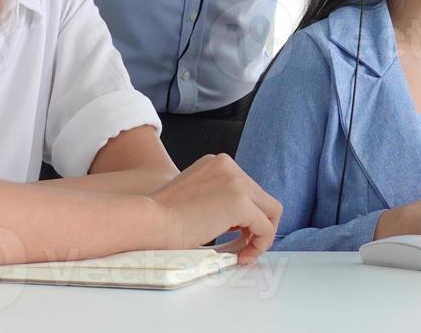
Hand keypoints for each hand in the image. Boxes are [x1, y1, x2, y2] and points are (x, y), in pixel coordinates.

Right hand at [148, 154, 280, 263]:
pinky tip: (241, 256)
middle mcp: (228, 165)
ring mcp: (235, 181)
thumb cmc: (162, 219)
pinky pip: (266, 227)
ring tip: (243, 253)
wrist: (149, 222)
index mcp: (216, 163)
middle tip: (242, 248)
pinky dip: (259, 245)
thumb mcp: (195, 199)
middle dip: (256, 226)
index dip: (247, 216)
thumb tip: (241, 224)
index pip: (248, 189)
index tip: (236, 236)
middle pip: (263, 199)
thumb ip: (217, 201)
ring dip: (261, 236)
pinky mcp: (239, 201)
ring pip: (271, 211)